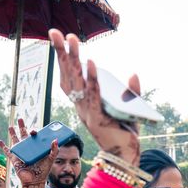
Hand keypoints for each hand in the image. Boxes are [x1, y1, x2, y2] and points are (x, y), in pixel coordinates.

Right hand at [0, 118, 57, 187]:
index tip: (35, 130)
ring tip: (10, 126)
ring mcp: (21, 153)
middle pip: (24, 135)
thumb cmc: (43, 171)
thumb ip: (54, 150)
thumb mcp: (50, 159)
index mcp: (36, 148)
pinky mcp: (14, 158)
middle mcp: (28, 149)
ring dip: (13, 133)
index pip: (35, 136)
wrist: (35, 181)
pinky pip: (7, 151)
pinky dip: (3, 146)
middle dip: (22, 126)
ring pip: (15, 140)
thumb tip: (55, 140)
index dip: (34, 131)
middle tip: (20, 119)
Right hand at [49, 29, 139, 165]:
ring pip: (78, 82)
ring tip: (71, 39)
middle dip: (62, 52)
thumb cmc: (125, 132)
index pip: (69, 77)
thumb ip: (130, 90)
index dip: (63, 59)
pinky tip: (90, 62)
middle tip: (55, 31)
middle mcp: (81, 106)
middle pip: (69, 75)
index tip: (60, 39)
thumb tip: (133, 73)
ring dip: (74, 59)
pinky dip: (92, 78)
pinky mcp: (98, 118)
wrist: (126, 156)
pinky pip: (94, 94)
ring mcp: (88, 112)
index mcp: (83, 103)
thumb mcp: (127, 107)